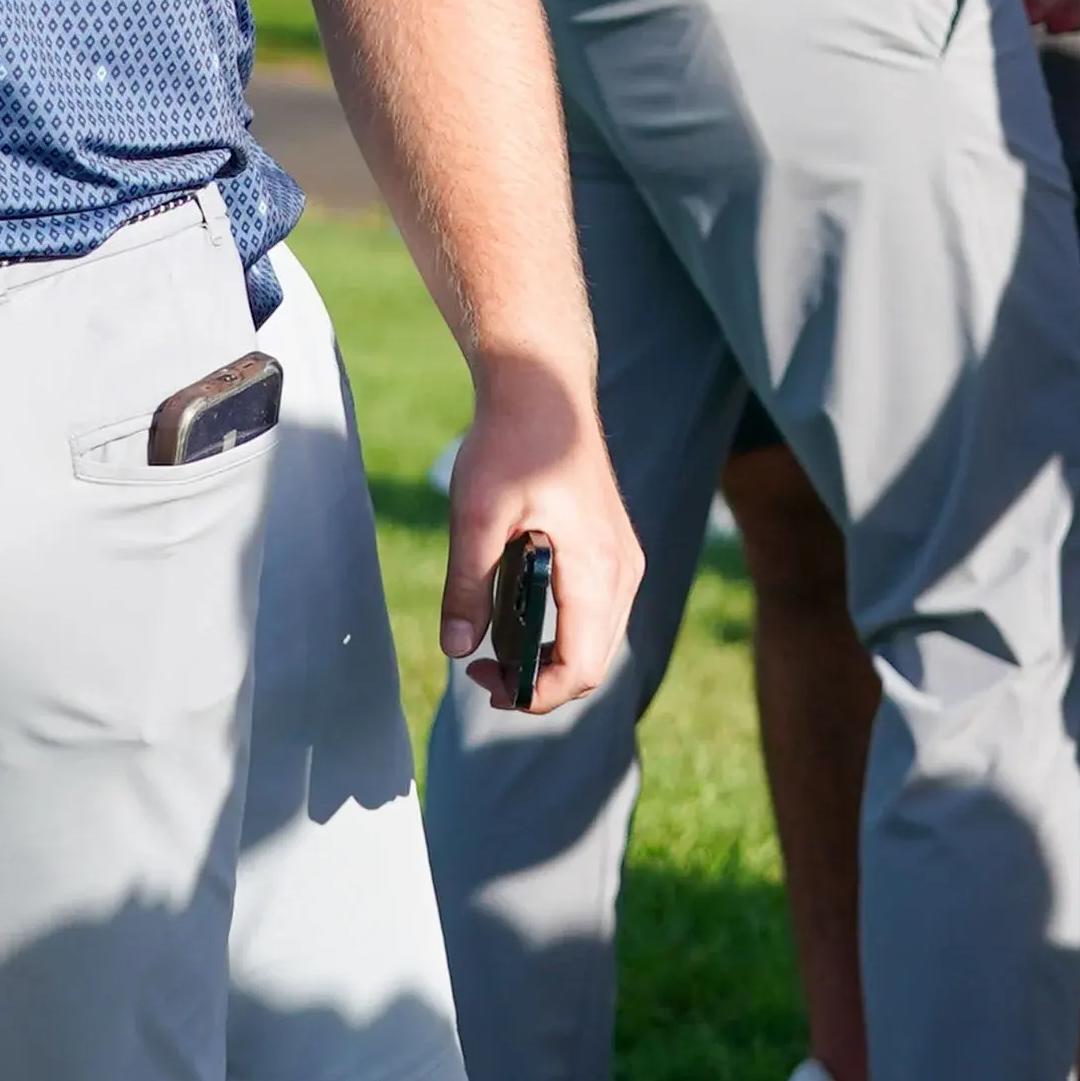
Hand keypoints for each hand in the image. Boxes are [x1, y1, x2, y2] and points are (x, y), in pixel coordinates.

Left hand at [439, 348, 639, 716]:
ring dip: (551, 658)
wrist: (543, 386)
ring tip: (495, 648)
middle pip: (593, 663)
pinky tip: (519, 615)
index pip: (580, 666)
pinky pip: (598, 613)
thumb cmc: (511, 441)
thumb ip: (467, 586)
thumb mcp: (475, 515)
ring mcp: (623, 558)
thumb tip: (456, 650)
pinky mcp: (613, 548)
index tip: (485, 682)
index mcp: (596, 566)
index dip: (535, 694)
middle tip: (480, 671)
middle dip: (540, 683)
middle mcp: (623, 569)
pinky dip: (563, 630)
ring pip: (598, 640)